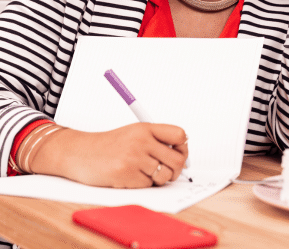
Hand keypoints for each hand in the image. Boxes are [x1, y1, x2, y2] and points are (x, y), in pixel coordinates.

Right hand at [30, 122, 187, 187]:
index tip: (179, 153)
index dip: (183, 147)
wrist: (80, 153)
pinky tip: (130, 177)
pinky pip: (148, 186)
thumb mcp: (133, 134)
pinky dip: (143, 185)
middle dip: (175, 170)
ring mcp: (134, 158)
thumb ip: (156, 141)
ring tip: (144, 173)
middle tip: (166, 171)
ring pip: (165, 176)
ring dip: (158, 179)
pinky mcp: (126, 174)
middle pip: (178, 160)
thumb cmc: (108, 146)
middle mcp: (141, 140)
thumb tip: (183, 158)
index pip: (179, 135)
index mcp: (145, 128)